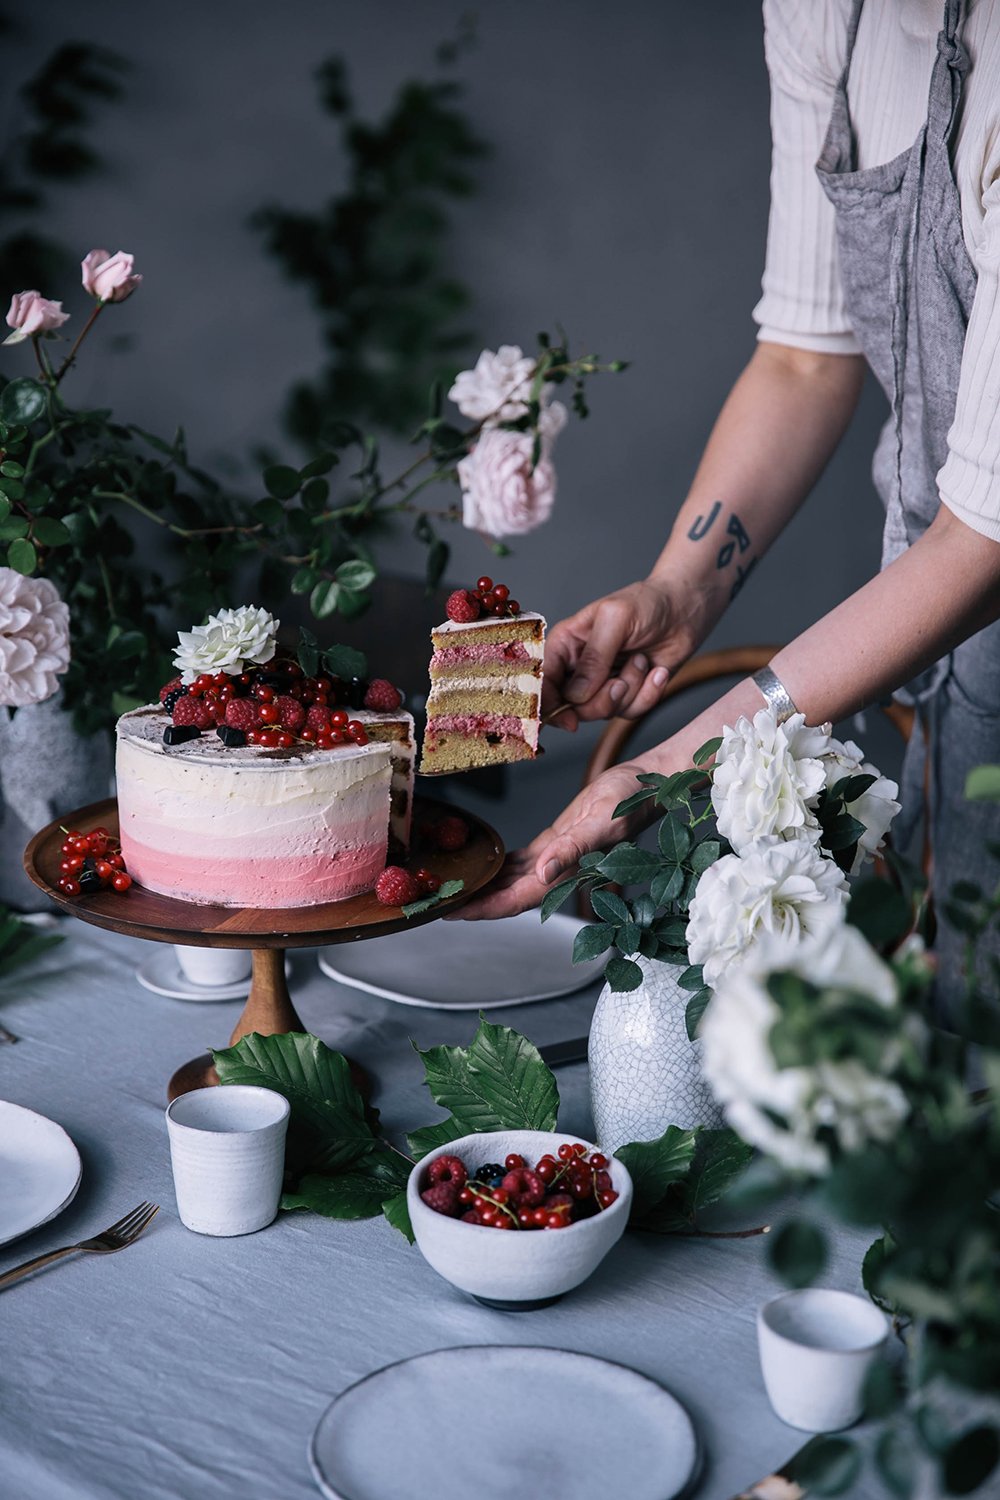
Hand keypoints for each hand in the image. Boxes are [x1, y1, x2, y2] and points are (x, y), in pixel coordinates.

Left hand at [455, 762, 652, 919]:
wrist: (646, 782)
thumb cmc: (630, 800)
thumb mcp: (601, 822)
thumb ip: (573, 849)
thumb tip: (542, 874)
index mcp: (567, 872)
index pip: (517, 899)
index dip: (485, 908)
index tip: (453, 912)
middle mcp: (558, 871)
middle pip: (509, 895)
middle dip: (476, 903)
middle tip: (438, 903)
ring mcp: (556, 857)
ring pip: (513, 881)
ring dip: (485, 887)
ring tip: (453, 888)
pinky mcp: (557, 841)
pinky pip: (523, 862)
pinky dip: (501, 867)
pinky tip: (484, 866)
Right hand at [541, 577, 700, 729]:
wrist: (684, 611)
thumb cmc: (647, 603)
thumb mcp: (616, 619)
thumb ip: (594, 656)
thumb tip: (576, 695)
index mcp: (564, 645)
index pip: (542, 682)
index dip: (548, 705)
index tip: (568, 718)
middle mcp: (578, 668)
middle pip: (571, 707)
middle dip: (600, 700)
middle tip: (619, 683)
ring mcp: (602, 684)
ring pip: (602, 711)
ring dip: (630, 689)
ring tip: (641, 661)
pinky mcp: (627, 694)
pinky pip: (630, 711)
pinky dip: (648, 694)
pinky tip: (656, 672)